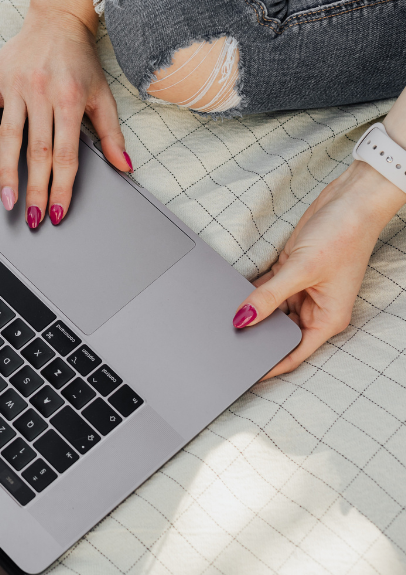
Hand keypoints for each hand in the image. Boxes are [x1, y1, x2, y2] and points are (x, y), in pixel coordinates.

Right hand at [0, 6, 130, 227]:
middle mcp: (42, 93)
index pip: (65, 154)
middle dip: (35, 189)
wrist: (57, 18)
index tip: (57, 211)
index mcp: (70, 99)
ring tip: (7, 200)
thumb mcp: (102, 94)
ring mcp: (16, 88)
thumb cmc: (78, 58)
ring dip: (6, 173)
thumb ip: (111, 133)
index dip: (61, 186)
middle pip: (37, 152)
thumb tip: (124, 166)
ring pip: (8, 138)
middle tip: (32, 219)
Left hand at [233, 160, 405, 377]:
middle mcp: (315, 308)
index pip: (294, 353)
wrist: (349, 200)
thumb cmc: (343, 235)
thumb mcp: (301, 270)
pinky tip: (234, 296)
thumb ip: (269, 297)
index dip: (270, 365)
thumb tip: (243, 319)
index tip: (246, 374)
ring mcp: (302, 291)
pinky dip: (251, 293)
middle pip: (279, 333)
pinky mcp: (290, 274)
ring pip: (270, 311)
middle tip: (227, 343)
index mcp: (327, 319)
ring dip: (252, 312)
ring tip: (225, 319)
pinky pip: (265, 291)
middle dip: (257, 336)